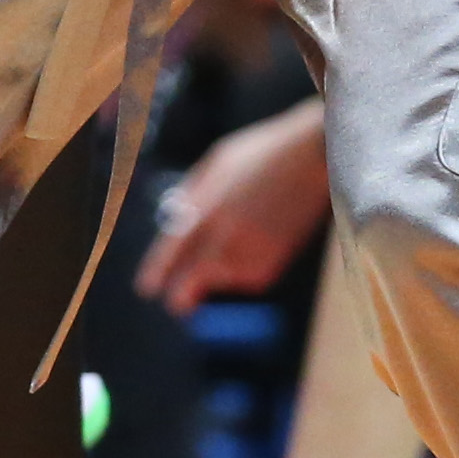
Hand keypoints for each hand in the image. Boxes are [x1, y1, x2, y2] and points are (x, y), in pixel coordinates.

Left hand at [135, 98, 329, 313]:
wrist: (311, 157)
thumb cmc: (261, 154)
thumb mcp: (217, 163)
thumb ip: (193, 194)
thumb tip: (174, 219)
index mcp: (206, 208)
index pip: (172, 253)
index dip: (157, 275)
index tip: (147, 288)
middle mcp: (224, 237)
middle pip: (191, 282)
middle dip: (182, 296)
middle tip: (177, 303)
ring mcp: (249, 253)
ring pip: (218, 281)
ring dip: (217, 272)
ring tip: (239, 234)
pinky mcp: (272, 265)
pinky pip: (245, 278)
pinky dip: (244, 268)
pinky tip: (258, 239)